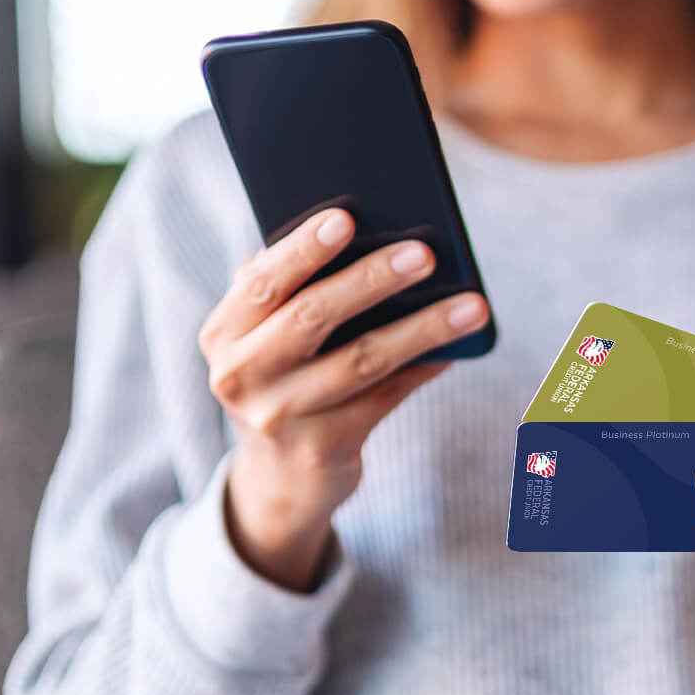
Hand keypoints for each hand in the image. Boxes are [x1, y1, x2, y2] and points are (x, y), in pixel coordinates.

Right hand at [198, 206, 489, 591]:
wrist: (278, 477)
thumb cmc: (286, 376)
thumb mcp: (268, 338)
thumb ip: (297, 291)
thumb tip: (383, 243)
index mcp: (224, 331)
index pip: (262, 281)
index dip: (304, 249)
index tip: (346, 217)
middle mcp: (241, 374)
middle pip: (312, 316)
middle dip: (370, 280)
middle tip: (423, 253)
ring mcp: (280, 416)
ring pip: (361, 360)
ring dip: (422, 329)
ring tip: (470, 305)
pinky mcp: (322, 448)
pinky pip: (385, 397)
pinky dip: (423, 367)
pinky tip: (458, 347)